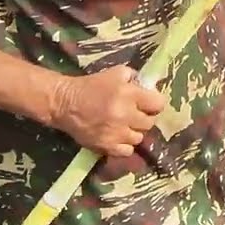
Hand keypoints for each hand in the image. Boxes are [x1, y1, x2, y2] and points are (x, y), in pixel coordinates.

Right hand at [47, 65, 166, 156]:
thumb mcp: (115, 73)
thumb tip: (149, 87)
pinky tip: (119, 137)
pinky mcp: (106, 146)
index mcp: (129, 95)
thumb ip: (135, 78)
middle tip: (136, 114)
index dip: (155, 103)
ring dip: (134, 131)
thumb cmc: (92, 86)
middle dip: (145, 117)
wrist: (65, 103)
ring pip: (139, 138)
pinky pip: (127, 151)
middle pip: (150, 122)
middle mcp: (125, 116)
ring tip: (125, 126)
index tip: (149, 102)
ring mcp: (116, 133)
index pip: (158, 104)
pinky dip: (125, 145)